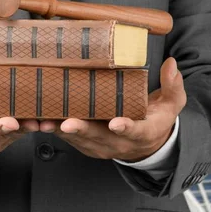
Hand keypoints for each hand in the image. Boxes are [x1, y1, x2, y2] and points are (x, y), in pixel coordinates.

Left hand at [39, 57, 185, 161]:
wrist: (146, 144)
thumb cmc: (156, 118)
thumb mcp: (172, 104)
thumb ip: (173, 86)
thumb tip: (171, 64)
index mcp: (142, 133)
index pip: (135, 131)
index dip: (125, 127)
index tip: (116, 122)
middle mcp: (119, 144)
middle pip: (99, 137)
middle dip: (81, 130)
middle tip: (67, 122)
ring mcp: (100, 146)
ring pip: (78, 139)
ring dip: (60, 131)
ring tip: (43, 121)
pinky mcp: (85, 145)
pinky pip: (67, 139)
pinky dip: (53, 130)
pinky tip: (37, 119)